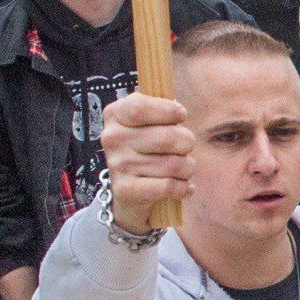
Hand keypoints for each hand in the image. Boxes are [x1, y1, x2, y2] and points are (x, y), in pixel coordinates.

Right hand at [99, 91, 192, 230]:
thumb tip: (178, 111)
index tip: (182, 115)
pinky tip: (184, 187)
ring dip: (187, 168)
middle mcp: (112, 138)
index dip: (168, 110)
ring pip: (173, 163)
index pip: (141, 107)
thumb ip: (162, 110)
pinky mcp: (125, 190)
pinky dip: (183, 188)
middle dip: (187, 143)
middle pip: (167, 137)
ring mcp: (117, 165)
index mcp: (115, 115)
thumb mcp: (149, 123)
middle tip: (185, 148)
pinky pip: (168, 186)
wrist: (130, 191)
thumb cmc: (147, 149)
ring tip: (183, 169)